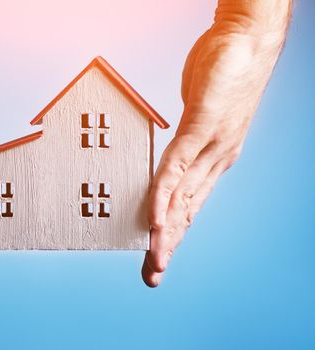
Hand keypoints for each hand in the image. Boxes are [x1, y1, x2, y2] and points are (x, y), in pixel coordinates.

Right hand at [142, 2, 290, 286]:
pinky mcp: (200, 125)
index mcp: (214, 159)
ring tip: (155, 258)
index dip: (175, 234)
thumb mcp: (201, 114)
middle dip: (169, 245)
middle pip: (187, 210)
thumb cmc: (223, 75)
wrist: (248, 40)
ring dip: (166, 230)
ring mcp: (209, 144)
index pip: (191, 204)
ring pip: (183, 196)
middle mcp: (215, 158)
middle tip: (152, 275)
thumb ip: (185, 138)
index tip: (159, 256)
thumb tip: (171, 154)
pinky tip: (155, 217)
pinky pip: (177, 165)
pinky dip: (164, 194)